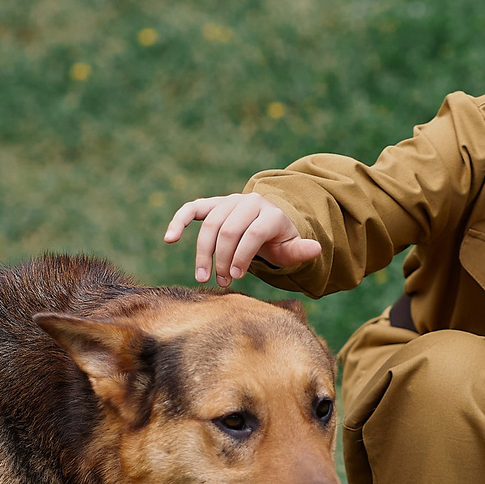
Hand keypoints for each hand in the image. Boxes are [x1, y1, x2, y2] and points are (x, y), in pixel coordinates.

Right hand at [163, 193, 321, 282]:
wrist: (267, 224)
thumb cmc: (279, 242)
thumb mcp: (291, 248)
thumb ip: (300, 250)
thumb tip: (314, 248)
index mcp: (271, 213)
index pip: (252, 233)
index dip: (242, 256)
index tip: (236, 278)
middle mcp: (249, 202)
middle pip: (229, 230)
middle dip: (223, 259)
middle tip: (221, 282)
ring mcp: (229, 201)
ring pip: (210, 224)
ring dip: (203, 252)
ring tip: (202, 276)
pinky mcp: (213, 204)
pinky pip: (192, 209)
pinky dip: (179, 221)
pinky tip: (169, 238)